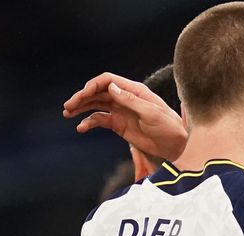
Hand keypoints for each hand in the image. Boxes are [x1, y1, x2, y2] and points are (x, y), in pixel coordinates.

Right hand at [63, 72, 187, 160]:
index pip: (108, 81)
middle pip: (98, 92)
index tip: (82, 95)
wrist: (176, 146)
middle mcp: (125, 98)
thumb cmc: (169, 127)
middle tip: (68, 106)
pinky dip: (89, 122)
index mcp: (134, 91)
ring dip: (81, 107)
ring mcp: (121, 111)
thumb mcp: (152, 113)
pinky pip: (100, 120)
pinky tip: (81, 128)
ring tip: (67, 113)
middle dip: (82, 97)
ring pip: (96, 105)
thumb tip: (111, 87)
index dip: (93, 85)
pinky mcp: (119, 125)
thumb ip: (131, 101)